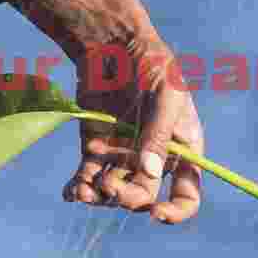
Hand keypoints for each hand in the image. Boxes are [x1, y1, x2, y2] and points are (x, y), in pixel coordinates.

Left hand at [63, 35, 204, 224]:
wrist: (112, 43)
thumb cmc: (150, 63)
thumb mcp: (165, 95)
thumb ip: (158, 134)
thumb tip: (151, 174)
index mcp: (182, 149)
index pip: (187, 194)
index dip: (175, 211)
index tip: (156, 214)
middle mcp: (153, 157)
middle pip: (144, 195)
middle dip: (127, 197)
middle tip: (109, 184)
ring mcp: (122, 155)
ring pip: (113, 191)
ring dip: (99, 196)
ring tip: (83, 189)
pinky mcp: (94, 149)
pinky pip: (88, 177)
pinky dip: (79, 188)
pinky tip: (70, 192)